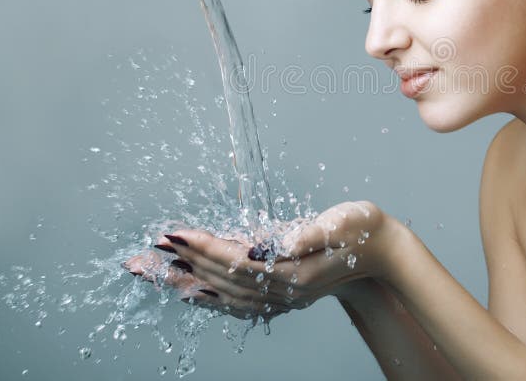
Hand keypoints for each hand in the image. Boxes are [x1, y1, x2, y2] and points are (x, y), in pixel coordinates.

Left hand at [122, 201, 395, 318]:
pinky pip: (235, 303)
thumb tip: (269, 245)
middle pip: (219, 280)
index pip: (234, 261)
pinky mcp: (279, 295)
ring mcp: (279, 297)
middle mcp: (280, 290)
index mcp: (291, 272)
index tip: (171, 234)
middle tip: (143, 254)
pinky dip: (208, 298)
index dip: (200, 247)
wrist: (382, 254)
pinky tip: (191, 292)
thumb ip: (308, 234)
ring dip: (185, 280)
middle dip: (180, 263)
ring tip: (153, 272)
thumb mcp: (341, 222)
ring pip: (221, 294)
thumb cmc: (362, 229)